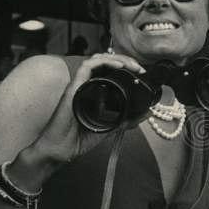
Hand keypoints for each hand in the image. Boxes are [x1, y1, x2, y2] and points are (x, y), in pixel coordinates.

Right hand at [12, 52, 146, 186]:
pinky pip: (87, 67)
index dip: (126, 67)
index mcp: (94, 92)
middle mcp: (86, 85)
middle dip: (125, 60)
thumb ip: (128, 119)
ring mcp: (79, 85)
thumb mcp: (110, 127)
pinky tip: (118, 65)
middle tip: (140, 68)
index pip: (109, 70)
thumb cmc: (78, 139)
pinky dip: (104, 62)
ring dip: (117, 58)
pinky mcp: (73, 88)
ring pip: (97, 60)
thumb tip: (147, 112)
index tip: (141, 73)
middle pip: (105, 62)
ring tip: (132, 65)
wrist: (61, 150)